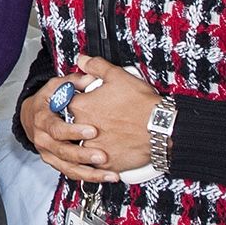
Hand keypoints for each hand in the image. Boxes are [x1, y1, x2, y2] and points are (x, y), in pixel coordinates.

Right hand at [21, 70, 111, 183]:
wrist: (31, 117)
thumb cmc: (48, 100)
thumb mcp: (57, 86)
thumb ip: (75, 81)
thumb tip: (91, 78)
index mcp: (42, 119)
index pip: (56, 128)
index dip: (73, 131)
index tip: (93, 130)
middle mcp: (42, 139)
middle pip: (62, 151)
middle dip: (83, 155)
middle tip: (103, 155)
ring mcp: (49, 153)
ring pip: (67, 167)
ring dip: (89, 172)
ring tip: (110, 173)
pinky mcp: (56, 163)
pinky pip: (71, 173)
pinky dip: (90, 177)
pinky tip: (107, 176)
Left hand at [66, 55, 156, 174]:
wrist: (162, 129)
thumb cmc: (141, 104)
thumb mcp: (117, 76)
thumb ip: (95, 66)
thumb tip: (82, 60)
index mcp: (80, 107)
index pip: (63, 103)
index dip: (72, 100)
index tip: (81, 101)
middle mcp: (81, 129)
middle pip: (69, 126)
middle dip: (77, 122)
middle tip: (94, 119)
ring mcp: (92, 149)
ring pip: (80, 147)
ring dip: (86, 142)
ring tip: (102, 135)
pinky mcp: (105, 164)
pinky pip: (95, 163)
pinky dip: (99, 158)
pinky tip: (108, 151)